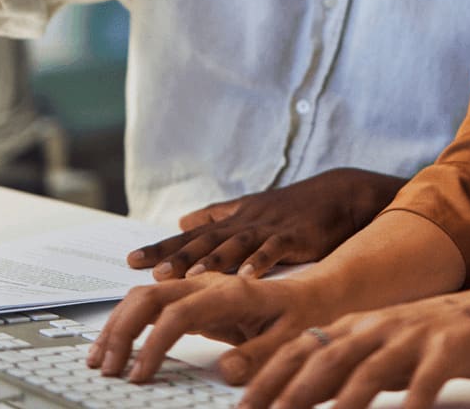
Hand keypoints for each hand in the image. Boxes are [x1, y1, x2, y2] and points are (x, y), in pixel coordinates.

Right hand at [85, 274, 335, 383]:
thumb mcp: (292, 340)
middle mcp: (208, 284)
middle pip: (149, 297)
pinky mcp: (193, 301)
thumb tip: (226, 370)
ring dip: (117, 326)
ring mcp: (197, 290)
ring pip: (143, 298)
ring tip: (99, 360)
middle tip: (107, 369)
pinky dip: (128, 326)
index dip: (154, 345)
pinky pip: (152, 308)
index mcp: (230, 292)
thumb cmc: (306, 316)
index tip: (139, 376)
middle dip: (121, 332)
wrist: (316, 296)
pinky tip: (116, 348)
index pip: (177, 315)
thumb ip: (260, 354)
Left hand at [128, 168, 404, 279]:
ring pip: (236, 244)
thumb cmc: (291, 207)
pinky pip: (276, 249)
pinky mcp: (295, 236)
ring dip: (214, 260)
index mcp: (233, 221)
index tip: (132, 261)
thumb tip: (180, 222)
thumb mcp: (249, 209)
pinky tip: (248, 275)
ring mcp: (270, 229)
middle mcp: (245, 223)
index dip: (161, 248)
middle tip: (154, 272)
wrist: (337, 195)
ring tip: (192, 274)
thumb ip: (215, 217)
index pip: (189, 237)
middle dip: (179, 256)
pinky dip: (262, 261)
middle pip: (206, 241)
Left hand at [236, 284, 469, 408]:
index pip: (303, 347)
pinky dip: (413, 401)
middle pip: (327, 356)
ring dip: (346, 401)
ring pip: (370, 369)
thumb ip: (345, 370)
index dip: (271, 376)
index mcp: (358, 325)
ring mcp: (413, 336)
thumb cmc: (434, 338)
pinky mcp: (449, 348)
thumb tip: (299, 396)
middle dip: (294, 390)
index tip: (246, 405)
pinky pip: (427, 378)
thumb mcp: (384, 350)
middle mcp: (379, 326)